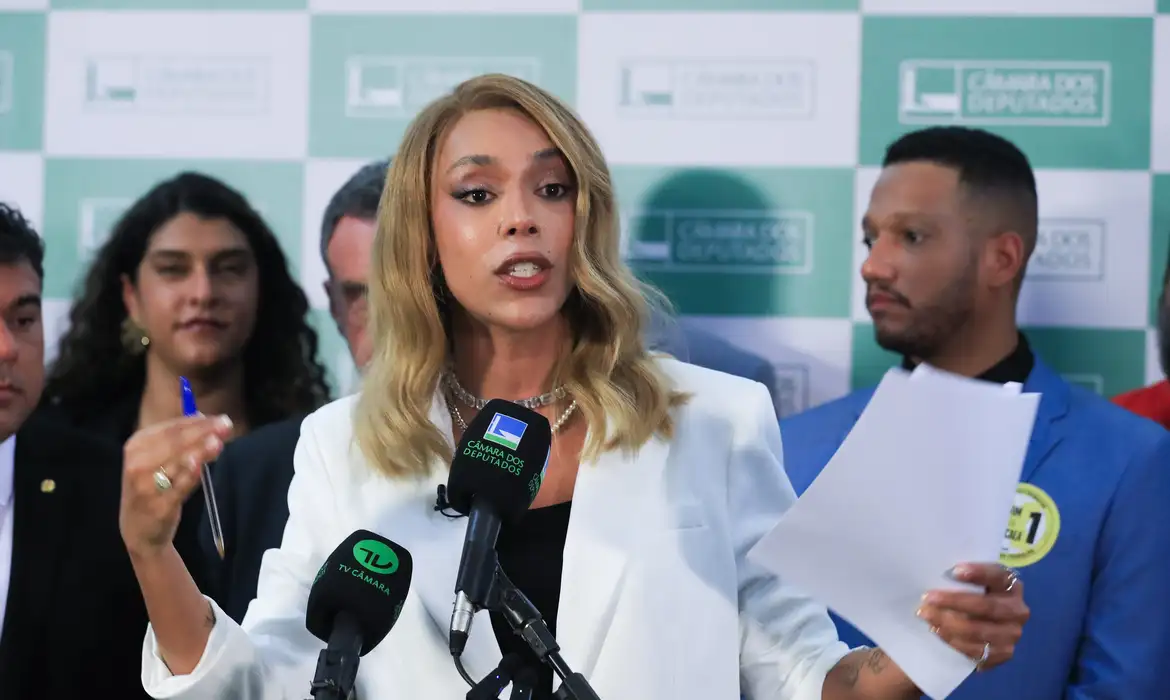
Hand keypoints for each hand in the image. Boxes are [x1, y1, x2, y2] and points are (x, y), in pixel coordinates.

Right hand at [119, 414, 233, 558]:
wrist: (139, 529)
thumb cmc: (152, 486)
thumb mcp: (156, 459)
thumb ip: (176, 438)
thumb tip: (201, 416)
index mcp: (137, 446)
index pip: (171, 428)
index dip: (198, 422)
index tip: (221, 419)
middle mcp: (137, 463)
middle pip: (174, 442)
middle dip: (203, 432)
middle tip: (226, 425)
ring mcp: (145, 486)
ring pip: (177, 463)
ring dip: (199, 452)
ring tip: (218, 443)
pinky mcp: (158, 506)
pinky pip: (178, 488)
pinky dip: (189, 477)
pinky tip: (201, 468)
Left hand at [917, 562, 1027, 671]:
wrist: (990, 628)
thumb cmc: (976, 596)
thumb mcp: (977, 583)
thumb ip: (965, 578)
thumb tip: (935, 572)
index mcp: (1012, 586)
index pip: (998, 576)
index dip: (979, 572)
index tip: (955, 570)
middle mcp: (1017, 610)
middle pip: (986, 606)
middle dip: (954, 601)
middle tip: (928, 598)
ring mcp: (1012, 634)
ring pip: (978, 630)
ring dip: (948, 622)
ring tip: (926, 615)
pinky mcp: (1003, 653)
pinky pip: (975, 649)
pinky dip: (952, 639)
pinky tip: (937, 630)